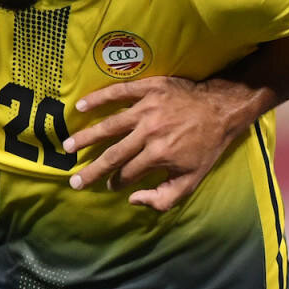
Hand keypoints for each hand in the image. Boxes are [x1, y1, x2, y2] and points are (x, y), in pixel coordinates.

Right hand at [64, 77, 247, 210]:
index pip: (127, 173)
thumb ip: (164, 197)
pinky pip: (118, 93)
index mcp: (158, 155)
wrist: (221, 109)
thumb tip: (133, 200)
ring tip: (67, 146)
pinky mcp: (148, 88)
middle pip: (112, 154)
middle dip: (91, 170)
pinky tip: (80, 106)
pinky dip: (98, 99)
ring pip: (108, 125)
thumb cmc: (206, 147)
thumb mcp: (192, 180)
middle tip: (73, 181)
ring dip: (86, 137)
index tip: (109, 186)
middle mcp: (149, 132)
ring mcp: (146, 109)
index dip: (116, 183)